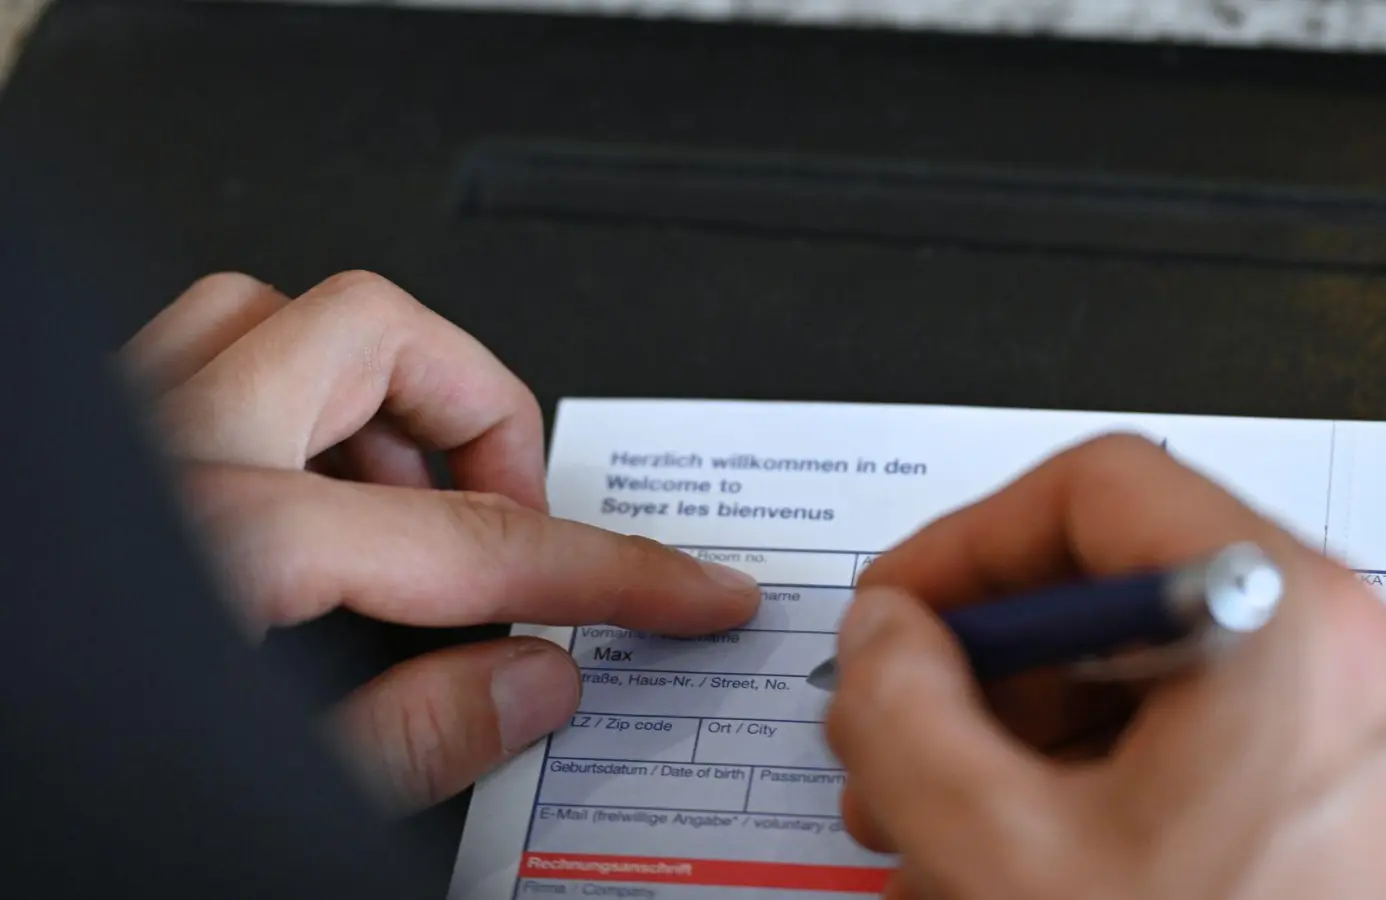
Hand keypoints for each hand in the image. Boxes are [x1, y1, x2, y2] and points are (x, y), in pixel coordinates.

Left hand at [121, 271, 759, 812]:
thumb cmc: (47, 778)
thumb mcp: (257, 792)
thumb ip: (412, 733)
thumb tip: (537, 679)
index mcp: (224, 545)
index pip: (479, 545)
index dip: (614, 571)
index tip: (691, 589)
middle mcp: (161, 452)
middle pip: (377, 334)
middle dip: (482, 420)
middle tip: (515, 523)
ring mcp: (112, 431)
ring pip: (275, 317)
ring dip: (375, 396)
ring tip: (412, 501)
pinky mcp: (85, 444)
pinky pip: (205, 351)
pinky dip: (291, 398)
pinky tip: (312, 496)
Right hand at [824, 435, 1385, 899]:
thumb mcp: (993, 856)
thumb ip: (902, 708)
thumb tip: (885, 637)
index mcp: (1297, 636)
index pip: (1101, 492)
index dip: (967, 546)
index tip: (899, 613)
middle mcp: (1380, 674)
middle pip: (1142, 592)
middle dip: (995, 666)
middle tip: (905, 734)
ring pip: (1186, 681)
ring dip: (1050, 735)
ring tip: (962, 827)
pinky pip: (1240, 752)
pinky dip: (1133, 781)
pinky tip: (1057, 861)